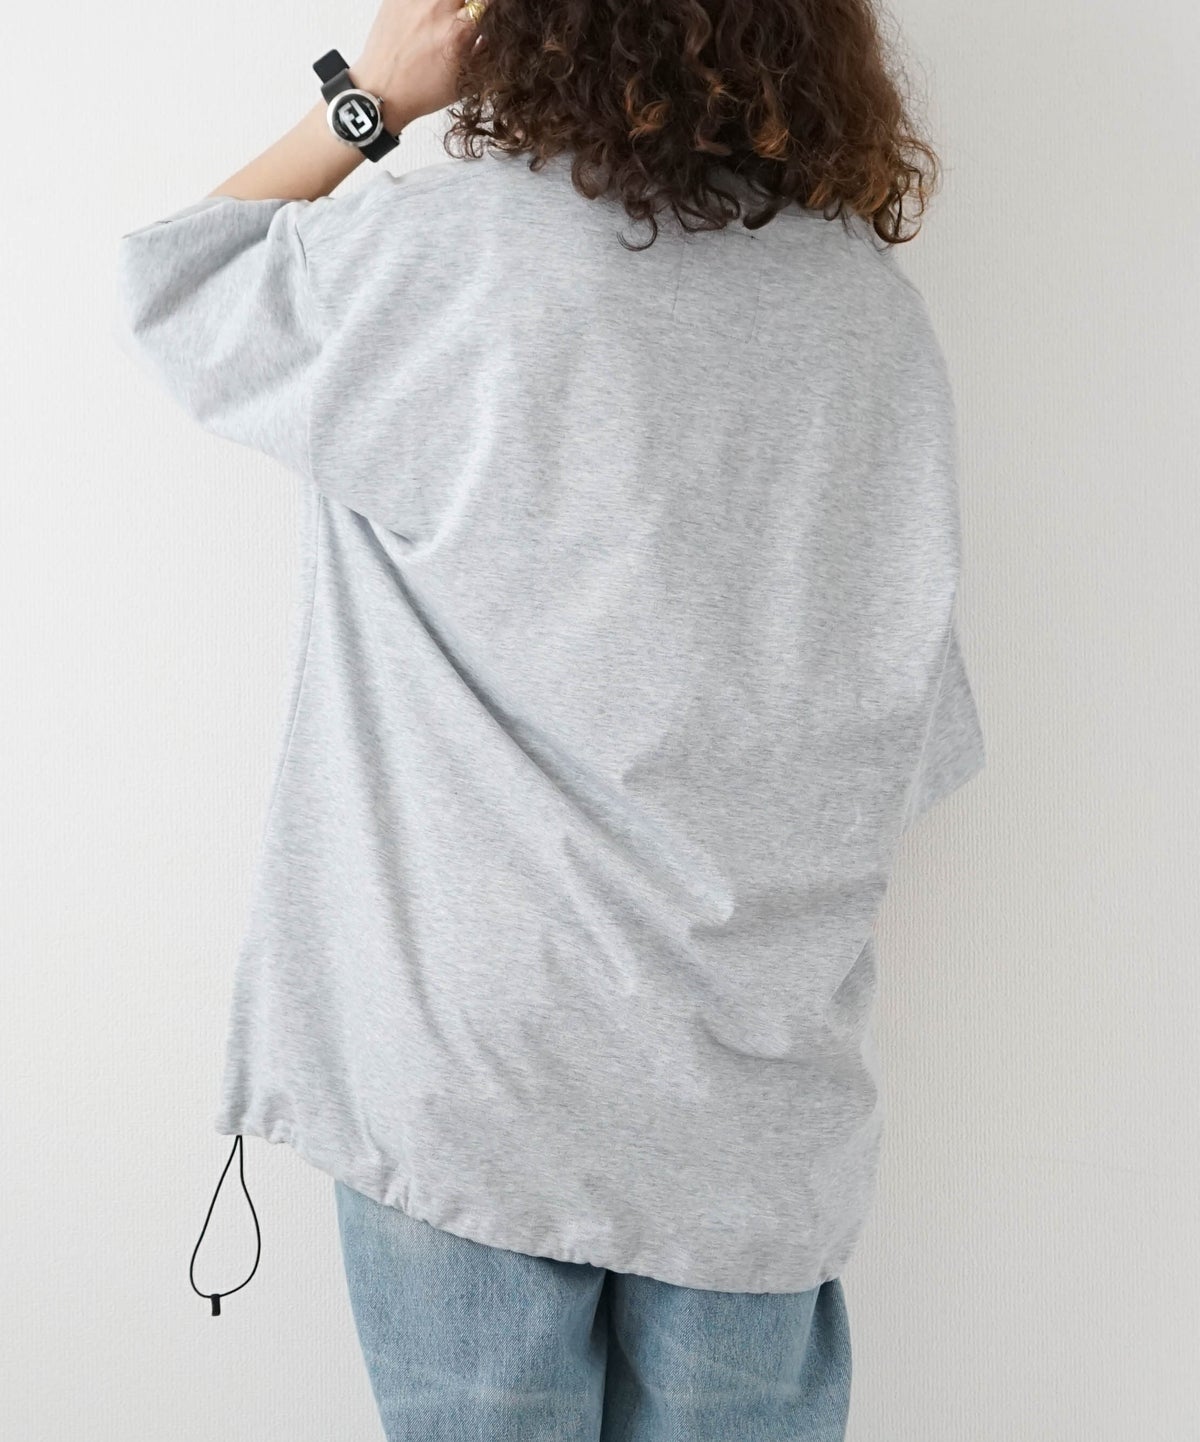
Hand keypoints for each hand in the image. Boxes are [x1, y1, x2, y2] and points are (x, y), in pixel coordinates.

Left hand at [352, 0, 480, 133]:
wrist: (382, 92)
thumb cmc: (423, 91)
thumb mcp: (466, 79)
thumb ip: (488, 51)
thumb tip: (498, 26)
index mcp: (456, 34)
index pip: (486, 2)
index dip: (487, 8)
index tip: (485, 14)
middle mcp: (435, 11)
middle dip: (466, 3)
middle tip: (463, 14)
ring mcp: (413, 0)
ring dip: (448, 4)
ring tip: (443, 16)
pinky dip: (425, 5)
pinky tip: (425, 15)